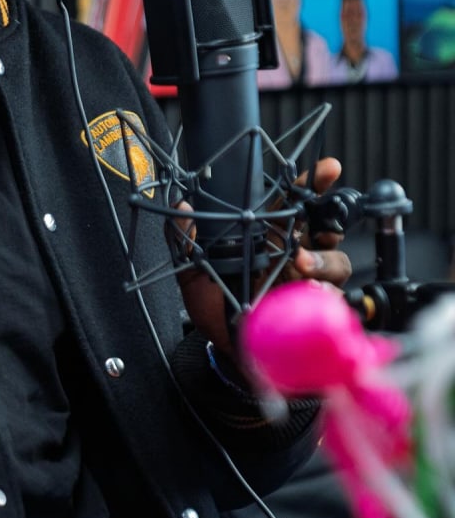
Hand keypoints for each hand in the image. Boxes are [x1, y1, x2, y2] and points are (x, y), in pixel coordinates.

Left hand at [179, 156, 351, 357]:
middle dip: (333, 216)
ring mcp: (310, 284)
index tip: (327, 168)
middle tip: (323, 219)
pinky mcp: (317, 311)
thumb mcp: (193, 272)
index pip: (294, 204)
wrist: (226, 349)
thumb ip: (185, 238)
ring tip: (301, 265)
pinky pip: (335, 299)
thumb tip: (181, 206)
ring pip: (337, 261)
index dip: (311, 184)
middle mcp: (295, 256)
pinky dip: (326, 295)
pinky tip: (311, 294)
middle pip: (328, 226)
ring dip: (323, 260)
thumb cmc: (215, 308)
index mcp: (269, 239)